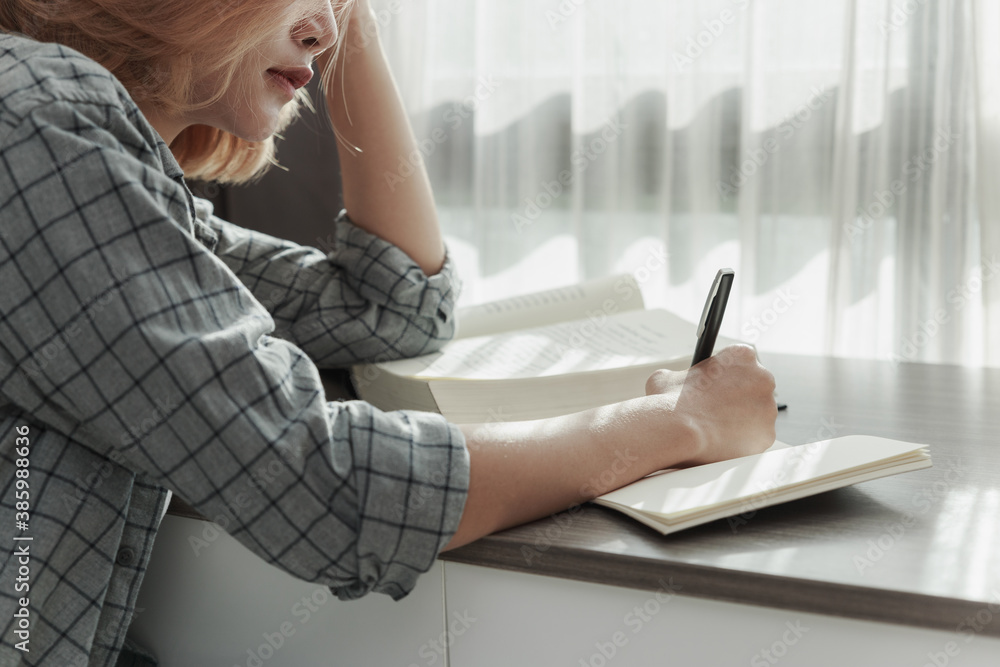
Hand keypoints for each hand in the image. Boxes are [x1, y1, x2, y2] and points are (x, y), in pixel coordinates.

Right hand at [644, 345, 776, 466]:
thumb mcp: (665, 377)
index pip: (741, 363)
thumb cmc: (671, 402)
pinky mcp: (767, 435)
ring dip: (741, 421)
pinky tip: (722, 442)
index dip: (727, 377)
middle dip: (738, 399)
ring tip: (715, 429)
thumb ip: (678, 376)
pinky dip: (741, 443)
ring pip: (757, 416)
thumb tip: (672, 383)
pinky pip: (755, 439)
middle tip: (716, 410)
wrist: (678, 430)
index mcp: (741, 356)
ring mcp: (768, 408)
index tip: (718, 387)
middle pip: (754, 388)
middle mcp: (762, 378)